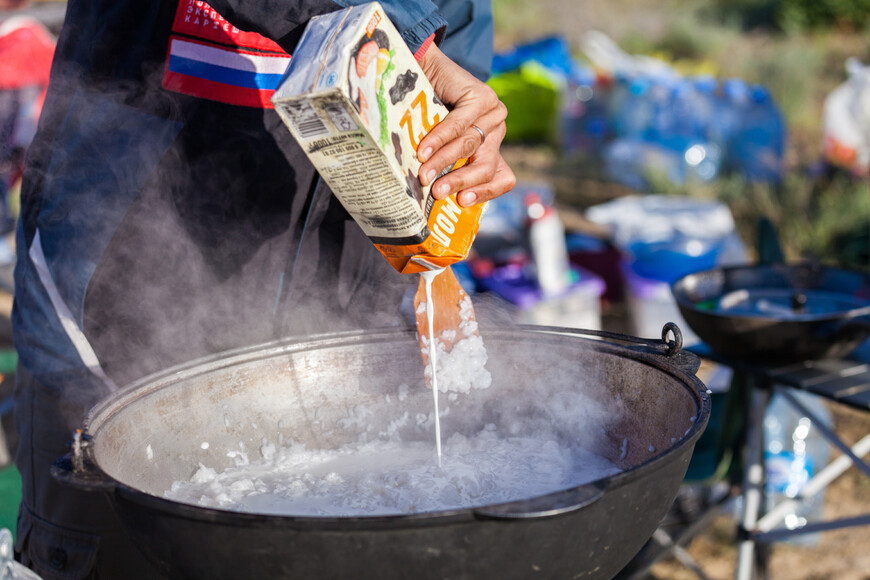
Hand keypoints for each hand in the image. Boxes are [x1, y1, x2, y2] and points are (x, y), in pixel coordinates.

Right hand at [416, 45, 514, 207]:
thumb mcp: (439, 146)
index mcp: (491, 148)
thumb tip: (430, 200)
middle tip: (437, 193)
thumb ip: (444, 166)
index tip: (461, 202)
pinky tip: (423, 150)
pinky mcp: (482, 97)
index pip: (503, 178)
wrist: (422, 69)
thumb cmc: (425, 113)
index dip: (486, 193)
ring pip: (469, 146)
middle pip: (486, 166)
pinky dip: (438, 140)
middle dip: (459, 182)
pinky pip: (458, 126)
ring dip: (442, 162)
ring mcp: (493, 113)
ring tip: (423, 175)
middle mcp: (497, 132)